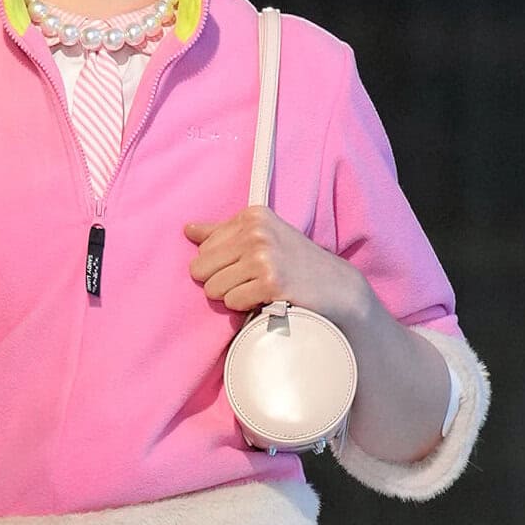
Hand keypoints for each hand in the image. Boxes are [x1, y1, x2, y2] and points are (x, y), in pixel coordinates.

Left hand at [184, 207, 367, 326]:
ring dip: (234, 297)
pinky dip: (246, 307)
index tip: (248, 267)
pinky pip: (233, 302)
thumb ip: (223, 233)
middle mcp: (256, 232)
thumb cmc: (296, 263)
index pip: (203, 249)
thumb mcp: (262, 237)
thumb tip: (188, 229)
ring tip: (259, 290)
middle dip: (221, 283)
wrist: (336, 287)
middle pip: (201, 269)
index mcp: (252, 216)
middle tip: (251, 282)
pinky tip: (266, 299)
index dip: (220, 266)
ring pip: (214, 289)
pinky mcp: (270, 282)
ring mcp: (264, 256)